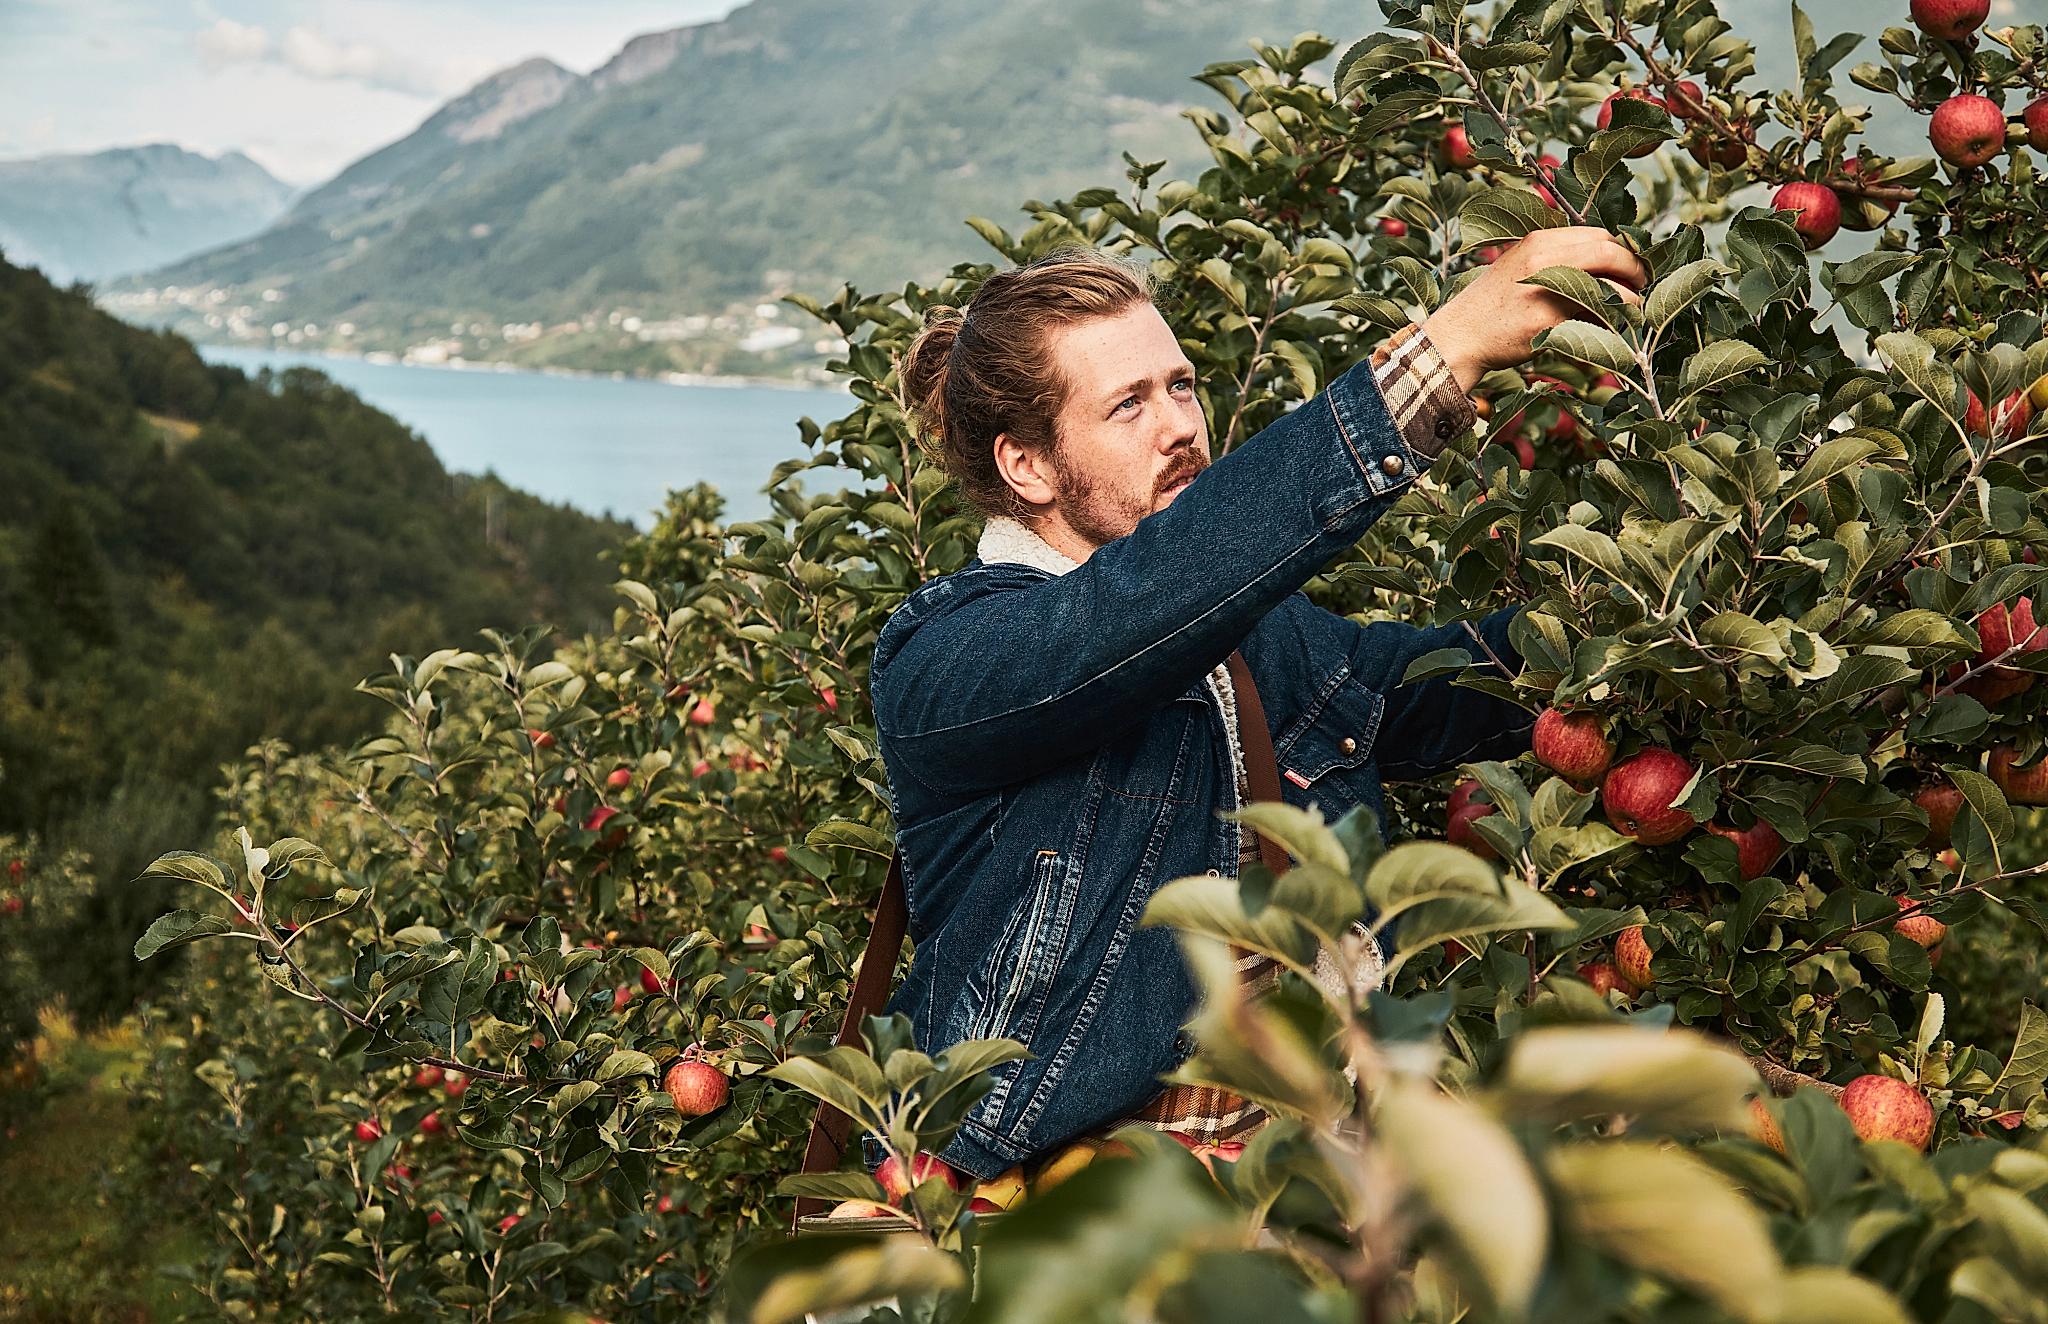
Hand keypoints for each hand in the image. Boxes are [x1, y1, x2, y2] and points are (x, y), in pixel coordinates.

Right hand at [1420, 228, 1649, 392]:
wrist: (1458, 337)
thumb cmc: (1493, 306)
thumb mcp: (1522, 267)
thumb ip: (1558, 260)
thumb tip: (1609, 264)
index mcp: (1539, 241)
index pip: (1599, 235)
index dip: (1623, 251)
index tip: (1631, 268)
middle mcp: (1544, 258)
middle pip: (1610, 252)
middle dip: (1635, 269)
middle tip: (1642, 287)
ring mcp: (1546, 289)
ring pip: (1610, 287)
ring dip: (1630, 300)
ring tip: (1632, 312)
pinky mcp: (1547, 321)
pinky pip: (1594, 320)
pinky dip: (1611, 326)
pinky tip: (1611, 333)